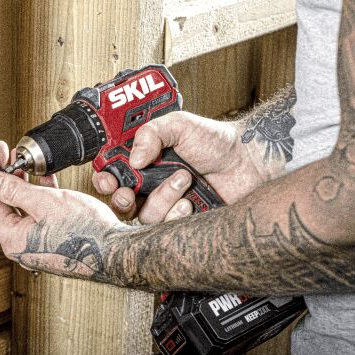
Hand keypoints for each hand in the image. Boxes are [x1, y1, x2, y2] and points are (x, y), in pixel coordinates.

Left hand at [0, 141, 126, 280]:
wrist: (117, 252)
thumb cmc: (85, 232)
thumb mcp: (44, 202)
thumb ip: (12, 190)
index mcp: (13, 239)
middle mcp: (22, 245)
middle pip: (3, 204)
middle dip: (4, 175)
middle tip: (6, 153)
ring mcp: (37, 244)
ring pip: (22, 208)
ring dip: (22, 183)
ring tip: (25, 162)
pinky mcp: (52, 240)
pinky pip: (38, 214)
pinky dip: (39, 195)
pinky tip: (44, 178)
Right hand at [93, 111, 265, 221]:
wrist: (249, 161)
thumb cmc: (216, 140)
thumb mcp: (179, 125)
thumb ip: (151, 133)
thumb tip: (133, 159)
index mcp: (145, 160)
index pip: (114, 174)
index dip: (104, 179)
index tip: (107, 179)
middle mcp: (152, 184)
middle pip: (121, 200)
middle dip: (121, 198)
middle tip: (129, 192)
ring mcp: (168, 204)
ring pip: (144, 215)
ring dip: (161, 198)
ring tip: (184, 179)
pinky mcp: (184, 222)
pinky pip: (166, 229)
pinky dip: (175, 214)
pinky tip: (190, 202)